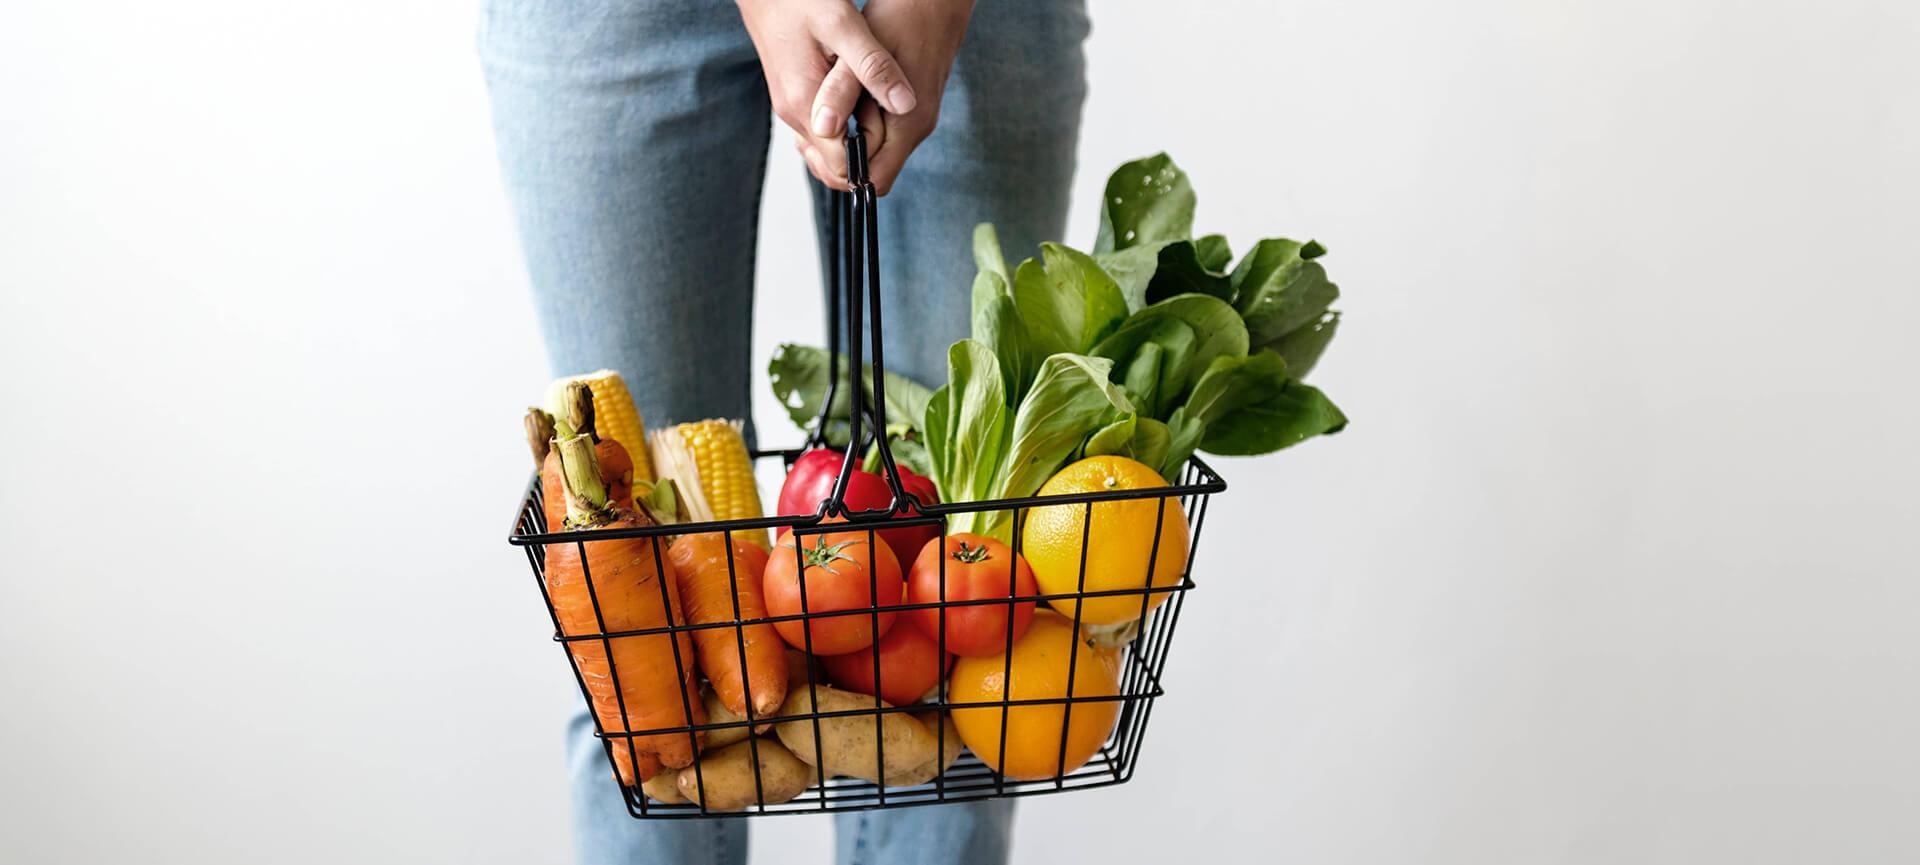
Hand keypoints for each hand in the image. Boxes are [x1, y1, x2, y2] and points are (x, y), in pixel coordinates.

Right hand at [736, 0, 916, 189]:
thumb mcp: (843, 25)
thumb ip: (873, 66)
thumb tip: (905, 105)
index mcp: (805, 105)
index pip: (841, 168)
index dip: (871, 157)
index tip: (889, 127)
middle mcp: (793, 115)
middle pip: (832, 167)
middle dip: (864, 157)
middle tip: (886, 120)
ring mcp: (791, 108)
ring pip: (826, 150)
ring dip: (855, 142)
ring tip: (875, 109)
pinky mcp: (793, 97)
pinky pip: (821, 131)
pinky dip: (843, 127)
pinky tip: (860, 101)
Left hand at [812, 0, 974, 194]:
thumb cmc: (903, 17)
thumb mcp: (862, 53)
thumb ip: (842, 93)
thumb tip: (822, 129)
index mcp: (908, 125)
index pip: (873, 181)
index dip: (842, 171)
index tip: (819, 142)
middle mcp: (915, 129)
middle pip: (872, 171)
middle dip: (841, 155)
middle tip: (817, 123)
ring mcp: (915, 120)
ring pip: (874, 151)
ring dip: (848, 136)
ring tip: (828, 107)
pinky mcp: (909, 108)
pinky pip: (879, 131)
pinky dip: (857, 122)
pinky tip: (842, 97)